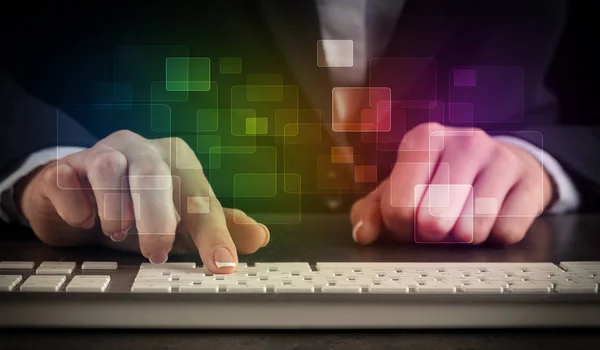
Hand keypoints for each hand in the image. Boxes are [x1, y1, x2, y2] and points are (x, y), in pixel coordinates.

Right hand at [15, 130, 269, 272]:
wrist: (81, 195)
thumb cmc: (141, 206)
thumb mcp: (180, 218)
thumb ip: (217, 227)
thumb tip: (259, 237)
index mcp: (177, 161)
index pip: (200, 198)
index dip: (213, 233)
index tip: (223, 264)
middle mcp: (141, 150)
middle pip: (153, 174)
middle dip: (156, 216)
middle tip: (155, 251)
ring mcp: (101, 153)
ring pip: (109, 168)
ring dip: (115, 208)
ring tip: (118, 232)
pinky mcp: (65, 168)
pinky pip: (67, 179)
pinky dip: (77, 205)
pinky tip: (83, 220)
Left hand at [350, 123, 554, 244]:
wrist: (504, 163)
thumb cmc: (445, 177)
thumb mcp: (404, 186)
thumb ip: (373, 209)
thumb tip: (363, 233)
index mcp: (424, 139)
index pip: (399, 206)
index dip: (400, 228)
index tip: (407, 223)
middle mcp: (464, 141)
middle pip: (434, 222)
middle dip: (432, 235)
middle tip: (437, 225)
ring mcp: (501, 159)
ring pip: (471, 231)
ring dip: (463, 237)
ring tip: (463, 218)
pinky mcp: (530, 182)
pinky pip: (505, 233)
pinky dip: (494, 237)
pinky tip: (492, 218)